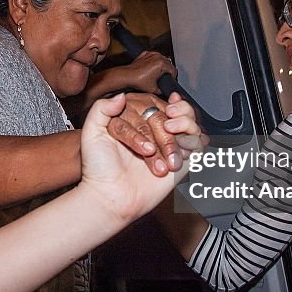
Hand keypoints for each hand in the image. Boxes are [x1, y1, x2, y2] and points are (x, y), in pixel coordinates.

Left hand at [79, 94, 193, 224]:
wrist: (111, 196)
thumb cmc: (99, 168)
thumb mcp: (92, 133)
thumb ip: (102, 109)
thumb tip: (122, 95)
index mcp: (136, 123)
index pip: (152, 107)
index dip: (153, 112)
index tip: (150, 124)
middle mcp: (154, 134)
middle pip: (173, 113)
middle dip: (169, 122)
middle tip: (162, 131)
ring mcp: (169, 147)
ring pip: (189, 121)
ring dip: (185, 122)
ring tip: (173, 131)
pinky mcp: (182, 162)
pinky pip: (199, 142)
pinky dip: (195, 137)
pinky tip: (184, 144)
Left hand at [120, 51, 176, 93]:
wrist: (126, 76)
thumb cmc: (137, 81)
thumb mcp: (154, 89)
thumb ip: (163, 90)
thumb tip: (166, 91)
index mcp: (161, 63)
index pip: (173, 70)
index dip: (173, 77)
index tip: (170, 81)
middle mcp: (157, 56)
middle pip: (169, 64)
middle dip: (167, 71)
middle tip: (162, 79)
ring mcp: (151, 54)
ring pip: (162, 60)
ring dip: (161, 66)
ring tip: (156, 74)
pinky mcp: (146, 54)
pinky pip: (154, 57)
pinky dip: (154, 62)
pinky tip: (150, 69)